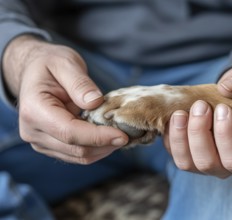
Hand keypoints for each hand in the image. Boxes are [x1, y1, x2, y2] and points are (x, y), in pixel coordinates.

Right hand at [3, 35, 127, 163]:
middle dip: (105, 144)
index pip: (69, 132)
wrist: (34, 71)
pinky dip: (96, 148)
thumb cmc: (49, 64)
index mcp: (34, 110)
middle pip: (76, 149)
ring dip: (103, 149)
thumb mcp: (65, 63)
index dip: (98, 136)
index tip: (122, 135)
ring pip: (79, 156)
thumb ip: (79, 83)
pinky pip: (77, 154)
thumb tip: (95, 102)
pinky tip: (108, 136)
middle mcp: (33, 131)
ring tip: (121, 134)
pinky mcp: (51, 146)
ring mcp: (41, 142)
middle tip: (128, 133)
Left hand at [164, 64, 231, 177]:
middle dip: (200, 133)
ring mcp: (205, 162)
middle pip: (208, 163)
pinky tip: (175, 116)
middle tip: (200, 106)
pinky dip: (170, 136)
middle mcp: (227, 165)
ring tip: (181, 113)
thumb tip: (226, 88)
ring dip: (181, 137)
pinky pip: (174, 153)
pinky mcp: (187, 155)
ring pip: (187, 163)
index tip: (223, 108)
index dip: (226, 136)